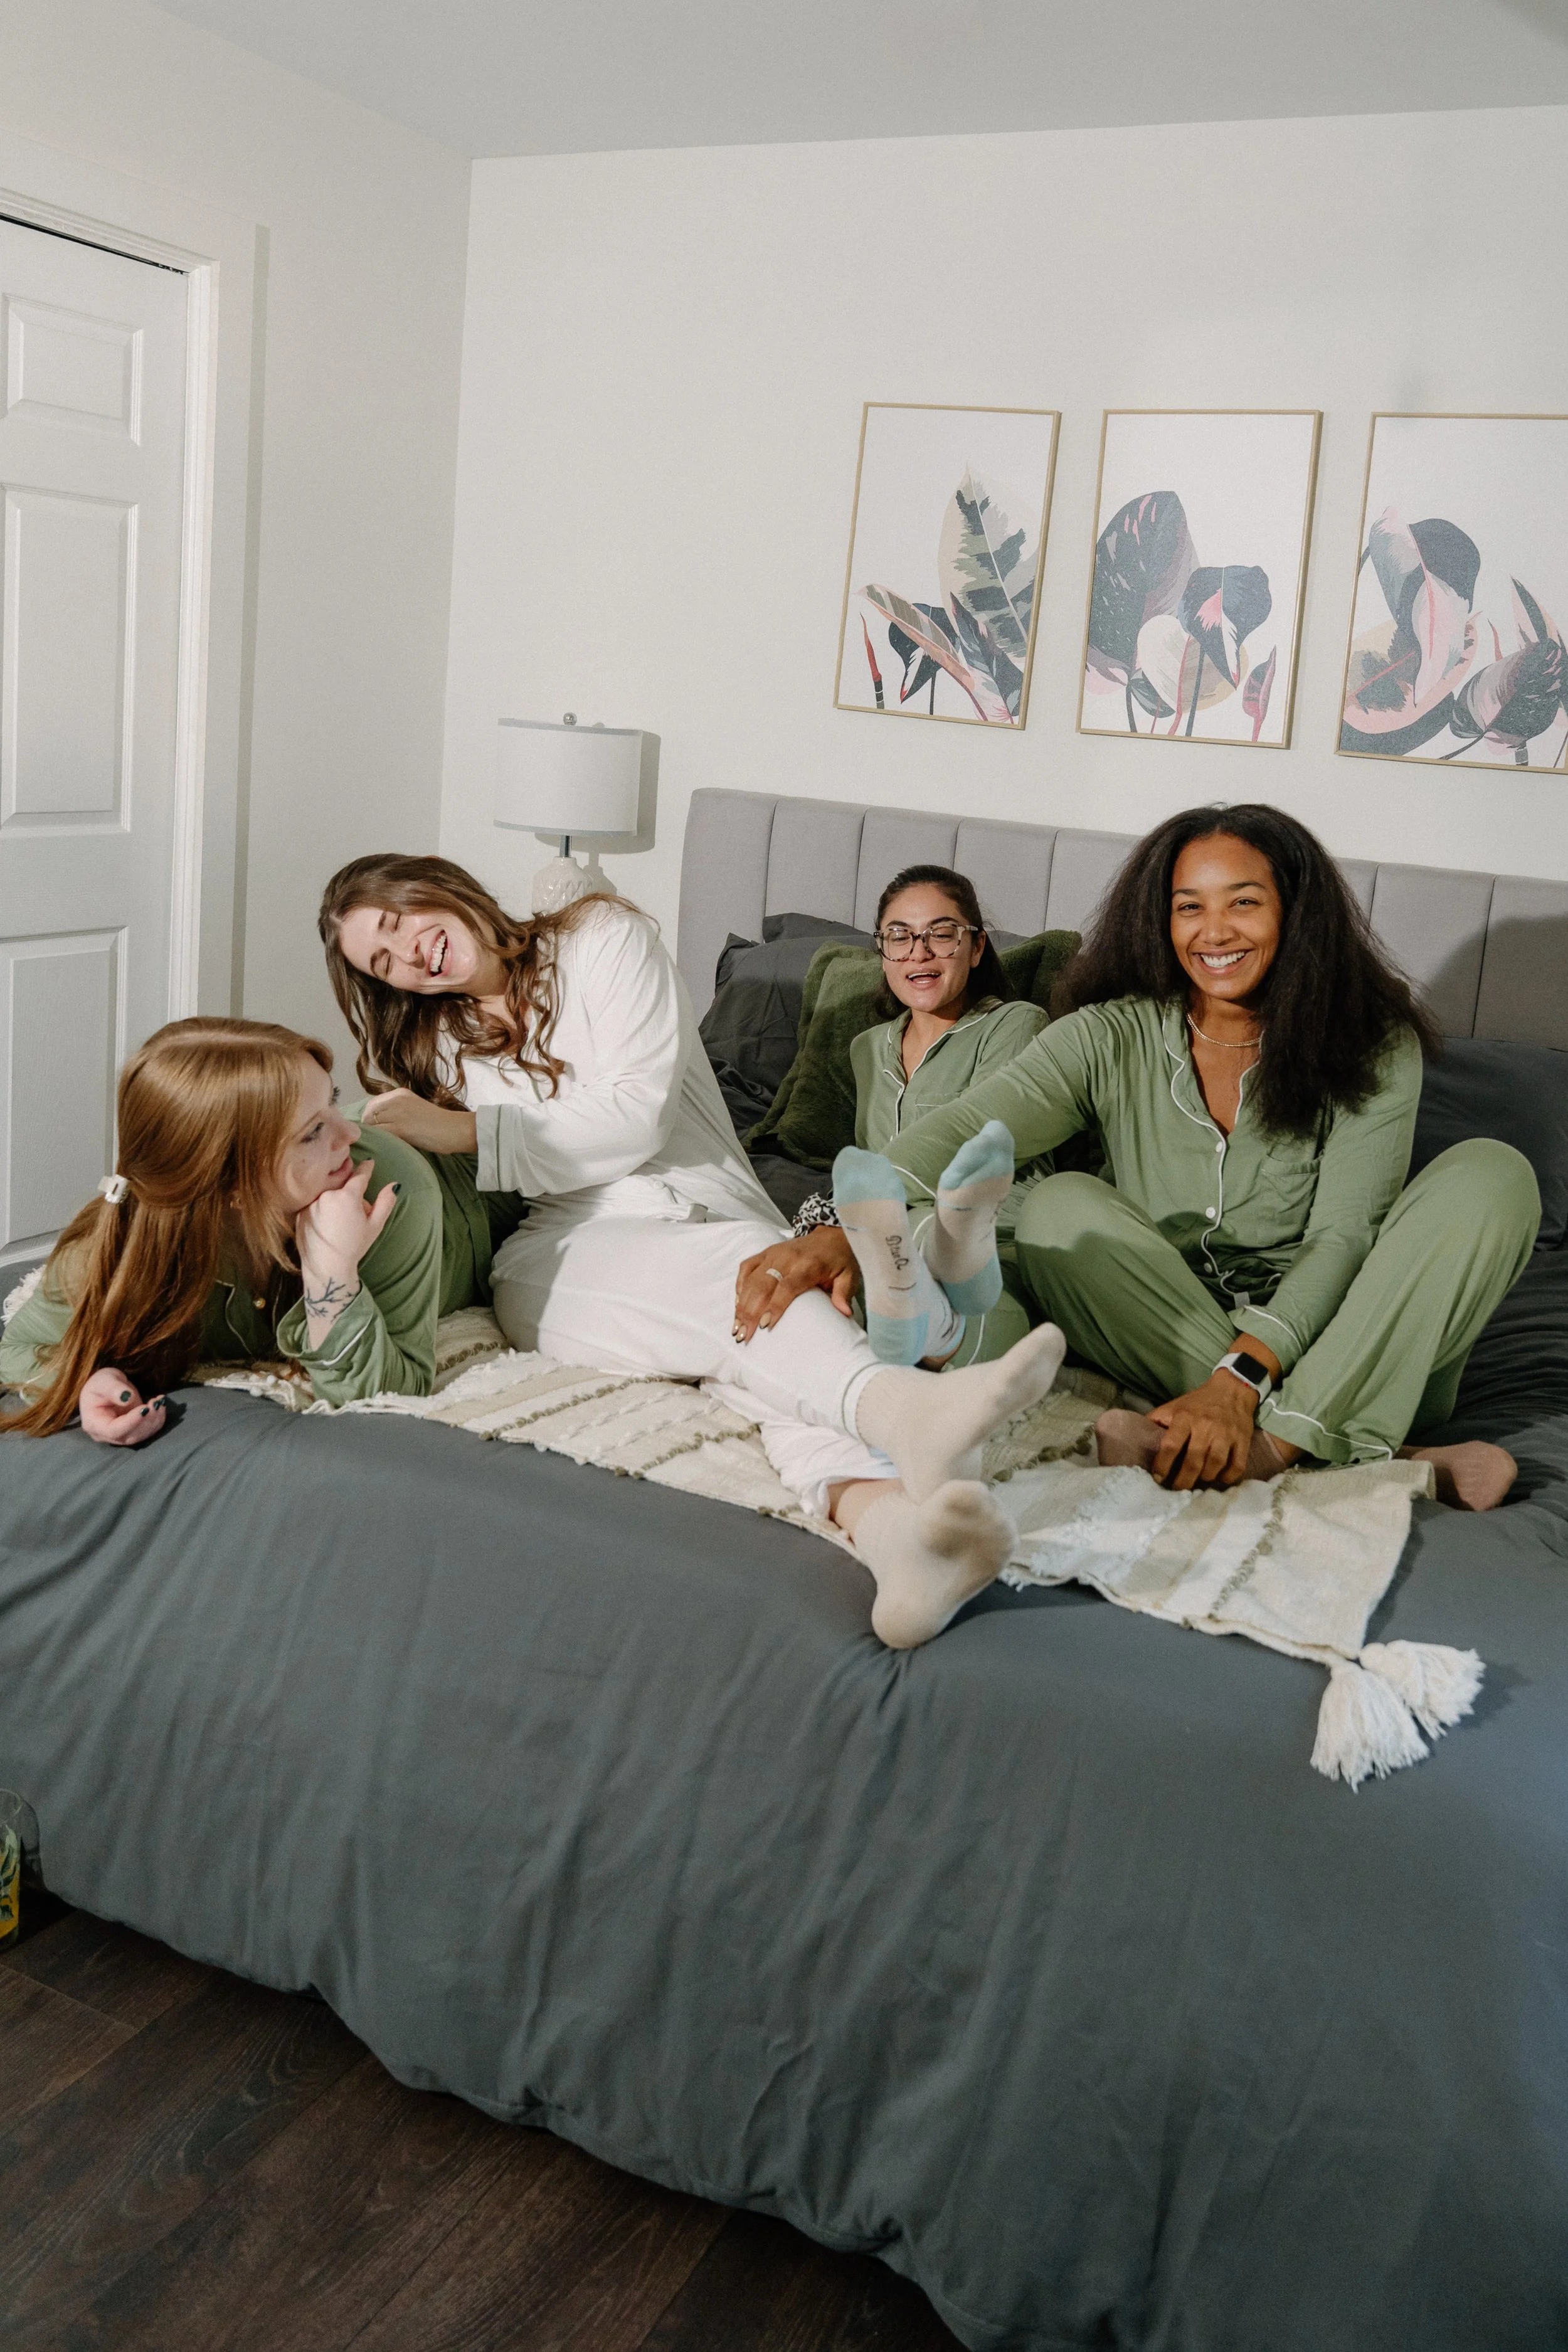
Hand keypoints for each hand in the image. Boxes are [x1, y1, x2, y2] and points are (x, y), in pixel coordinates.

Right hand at [79, 1368, 166, 1446]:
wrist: (107, 1386)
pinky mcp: (132, 1431)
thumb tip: (127, 1398)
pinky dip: (157, 1421)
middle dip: (146, 1421)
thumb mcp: (104, 1380)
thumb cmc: (101, 1383)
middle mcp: (105, 1434)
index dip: (131, 1422)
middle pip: (129, 1436)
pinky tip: (161, 1405)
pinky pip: (146, 1432)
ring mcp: (119, 1435)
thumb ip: (113, 1389)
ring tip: (159, 1402)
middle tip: (156, 1403)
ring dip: (154, 1421)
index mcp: (94, 1423)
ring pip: (140, 1436)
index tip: (145, 1408)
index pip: (114, 1430)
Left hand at [295, 1160, 399, 1339]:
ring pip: (328, 1193)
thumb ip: (385, 1202)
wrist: (326, 1267)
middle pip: (342, 1185)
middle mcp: (327, 1195)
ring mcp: (311, 1203)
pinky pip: (315, 1202)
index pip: (359, 1175)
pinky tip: (327, 1224)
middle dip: (351, 1191)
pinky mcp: (300, 1211)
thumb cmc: (354, 1247)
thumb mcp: (375, 1225)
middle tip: (355, 1209)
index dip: (366, 1168)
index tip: (369, 1163)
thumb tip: (394, 1185)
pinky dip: (321, 1208)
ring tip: (340, 1219)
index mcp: (347, 1196)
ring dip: (335, 1199)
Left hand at [359, 1089, 477, 1154]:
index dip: (369, 1118)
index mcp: (399, 1093)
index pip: (372, 1104)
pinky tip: (384, 1147)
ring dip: (372, 1135)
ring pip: (372, 1124)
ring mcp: (397, 1112)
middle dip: (368, 1127)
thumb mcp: (414, 1109)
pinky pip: (380, 1134)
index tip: (374, 1131)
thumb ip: (398, 1111)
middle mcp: (396, 1099)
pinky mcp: (400, 1127)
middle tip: (374, 1140)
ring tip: (378, 1144)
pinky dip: (378, 1141)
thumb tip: (380, 1124)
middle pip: (368, 1113)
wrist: (454, 1130)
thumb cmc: (438, 1124)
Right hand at [734, 1228, 857, 1342]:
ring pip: (751, 1279)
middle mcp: (786, 1257)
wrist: (831, 1235)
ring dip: (741, 1304)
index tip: (765, 1326)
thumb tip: (844, 1314)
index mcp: (808, 1264)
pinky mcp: (766, 1252)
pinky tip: (737, 1305)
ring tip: (736, 1327)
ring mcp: (773, 1254)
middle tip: (743, 1335)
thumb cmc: (839, 1260)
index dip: (775, 1306)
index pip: (787, 1286)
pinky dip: (739, 1286)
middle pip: (763, 1285)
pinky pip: (746, 1267)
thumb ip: (843, 1293)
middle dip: (750, 1312)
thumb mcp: (849, 1276)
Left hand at [1149, 1371, 1258, 1489]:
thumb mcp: (1174, 1406)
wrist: (1232, 1389)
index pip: (1171, 1445)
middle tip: (1178, 1489)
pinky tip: (1220, 1479)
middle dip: (1183, 1480)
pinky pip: (1237, 1465)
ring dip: (1205, 1478)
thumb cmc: (1198, 1403)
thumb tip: (1136, 1437)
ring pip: (1215, 1465)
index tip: (1158, 1478)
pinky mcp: (1243, 1440)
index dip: (1162, 1465)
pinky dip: (1228, 1477)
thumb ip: (1157, 1421)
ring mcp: (1226, 1434)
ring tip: (1198, 1482)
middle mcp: (1205, 1426)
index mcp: (1185, 1417)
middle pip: (1193, 1461)